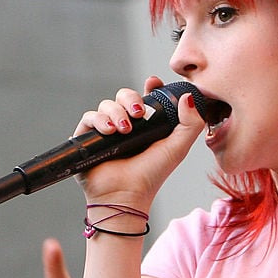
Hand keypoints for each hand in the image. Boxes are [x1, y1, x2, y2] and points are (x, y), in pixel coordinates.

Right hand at [72, 77, 203, 207]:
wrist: (126, 195)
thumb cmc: (151, 176)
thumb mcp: (177, 148)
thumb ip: (191, 123)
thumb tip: (188, 97)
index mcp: (146, 125)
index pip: (145, 97)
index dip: (149, 87)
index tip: (153, 83)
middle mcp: (125, 126)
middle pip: (123, 96)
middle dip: (130, 98)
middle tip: (138, 113)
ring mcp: (105, 132)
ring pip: (106, 105)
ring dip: (115, 112)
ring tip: (124, 130)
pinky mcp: (87, 139)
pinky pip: (89, 118)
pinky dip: (98, 120)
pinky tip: (109, 131)